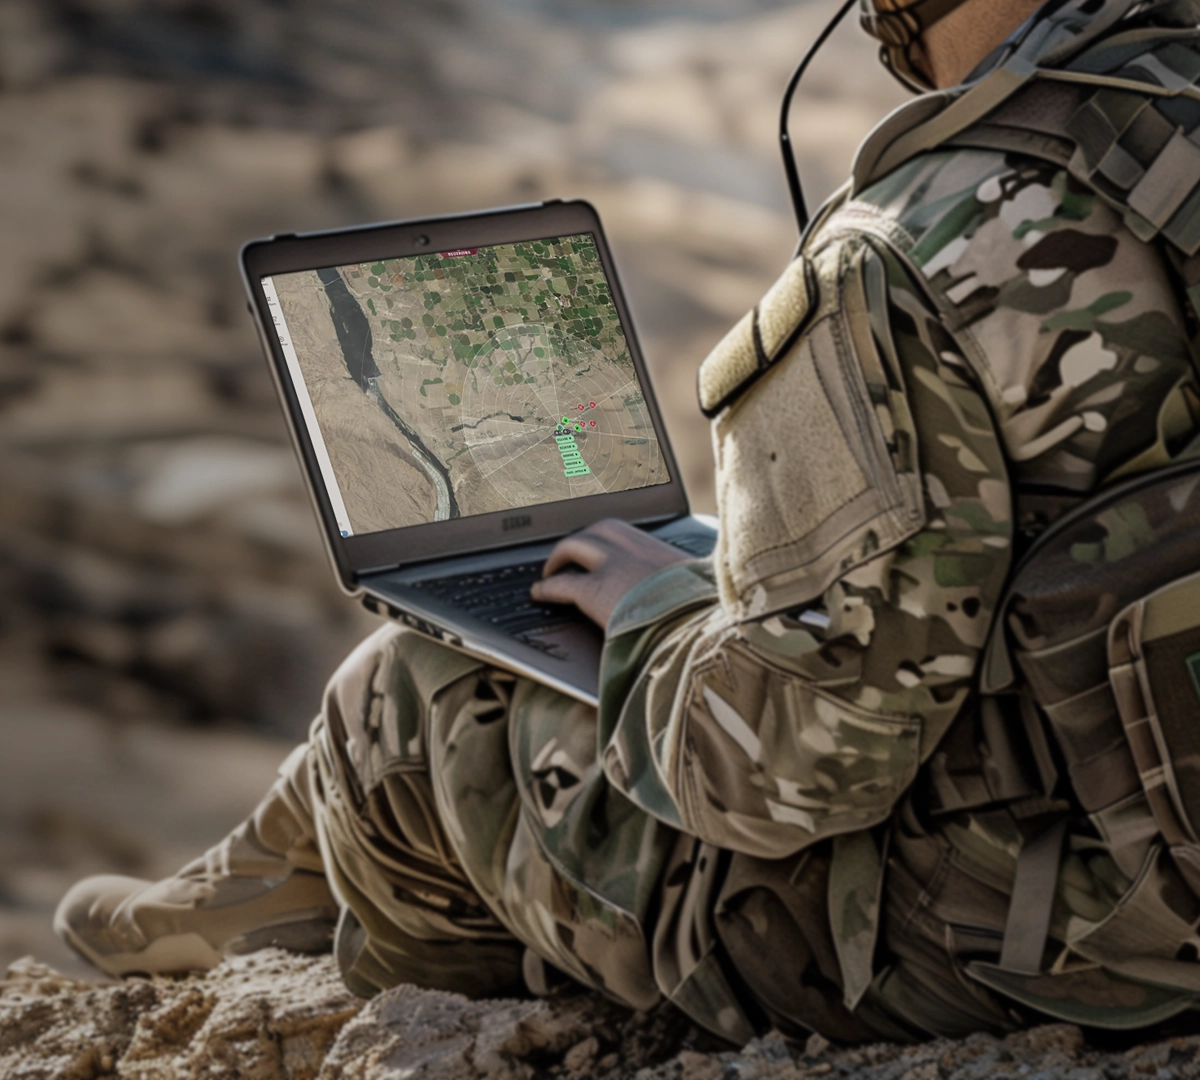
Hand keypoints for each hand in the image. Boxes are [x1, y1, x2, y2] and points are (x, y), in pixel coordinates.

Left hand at [530, 518, 693, 627]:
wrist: (698, 631)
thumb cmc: (705, 619)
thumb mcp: (705, 594)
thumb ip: (694, 589)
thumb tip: (699, 599)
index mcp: (666, 554)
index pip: (635, 536)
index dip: (617, 540)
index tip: (610, 546)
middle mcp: (639, 550)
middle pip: (603, 529)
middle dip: (586, 539)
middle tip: (575, 554)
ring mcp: (615, 567)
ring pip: (577, 545)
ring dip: (562, 555)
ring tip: (552, 570)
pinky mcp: (595, 591)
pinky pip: (562, 583)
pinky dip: (547, 587)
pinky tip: (539, 593)